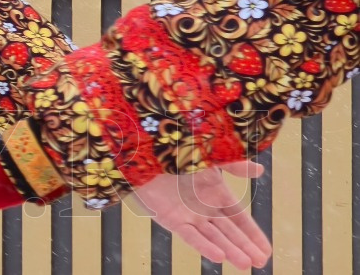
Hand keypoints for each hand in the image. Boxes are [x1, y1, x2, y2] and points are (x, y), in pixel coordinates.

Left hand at [128, 161, 270, 269]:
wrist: (146, 150)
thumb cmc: (177, 150)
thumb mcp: (211, 157)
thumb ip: (234, 165)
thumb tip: (260, 169)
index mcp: (216, 193)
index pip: (240, 219)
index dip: (253, 235)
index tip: (266, 251)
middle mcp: (204, 208)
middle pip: (229, 232)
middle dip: (245, 246)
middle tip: (260, 263)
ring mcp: (188, 215)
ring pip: (213, 237)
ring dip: (229, 250)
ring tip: (245, 264)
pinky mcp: (171, 220)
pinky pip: (190, 236)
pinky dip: (204, 246)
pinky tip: (219, 257)